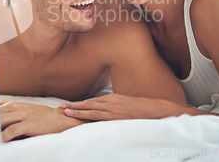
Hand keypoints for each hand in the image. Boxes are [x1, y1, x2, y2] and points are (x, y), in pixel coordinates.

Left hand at [0, 100, 85, 141]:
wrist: (59, 118)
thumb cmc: (38, 117)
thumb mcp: (22, 112)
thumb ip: (8, 114)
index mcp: (13, 104)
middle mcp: (16, 107)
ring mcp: (22, 115)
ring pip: (1, 120)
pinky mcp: (29, 123)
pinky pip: (12, 130)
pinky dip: (4, 136)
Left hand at [58, 94, 182, 120]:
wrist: (159, 110)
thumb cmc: (145, 109)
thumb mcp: (128, 106)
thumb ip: (116, 108)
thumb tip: (107, 114)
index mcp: (113, 99)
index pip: (92, 102)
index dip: (79, 104)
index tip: (68, 105)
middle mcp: (111, 102)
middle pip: (88, 104)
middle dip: (73, 106)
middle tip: (59, 107)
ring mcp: (114, 109)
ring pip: (91, 110)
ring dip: (76, 111)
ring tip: (64, 111)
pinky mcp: (118, 115)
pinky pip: (100, 117)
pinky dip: (89, 117)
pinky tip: (80, 119)